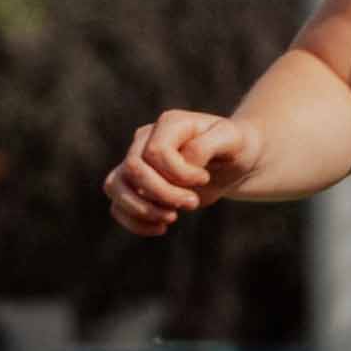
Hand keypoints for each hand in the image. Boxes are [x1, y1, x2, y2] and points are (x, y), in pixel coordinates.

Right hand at [109, 110, 261, 234]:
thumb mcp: (233, 141)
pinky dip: (134, 222)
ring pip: (114, 186)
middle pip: (133, 169)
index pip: (155, 152)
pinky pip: (116, 206)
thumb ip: (206, 145)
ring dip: (143, 209)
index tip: (204, 179)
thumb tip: (181, 162)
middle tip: (193, 202)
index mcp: (169, 124)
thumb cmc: (235, 148)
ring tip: (171, 218)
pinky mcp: (133, 186)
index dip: (178, 173)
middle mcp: (144, 140)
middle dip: (163, 194)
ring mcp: (135, 162)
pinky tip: (161, 227)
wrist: (233, 163)